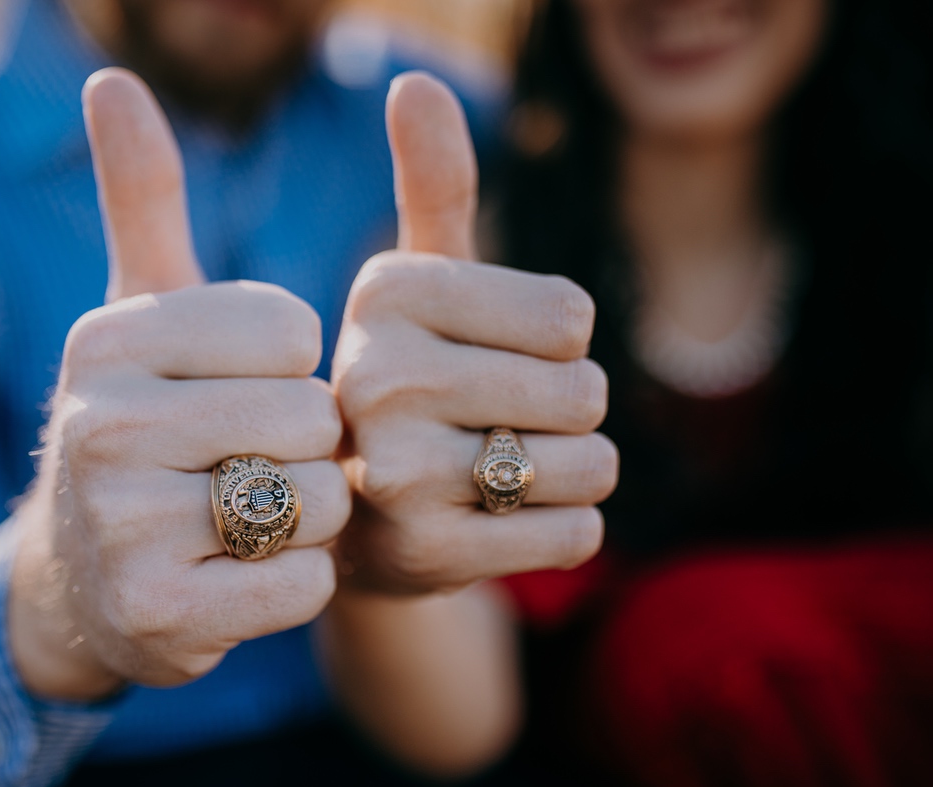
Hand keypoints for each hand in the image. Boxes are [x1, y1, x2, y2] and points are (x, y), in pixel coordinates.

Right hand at [9, 70, 350, 700]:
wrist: (78, 584)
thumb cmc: (137, 431)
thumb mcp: (136, 319)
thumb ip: (141, 201)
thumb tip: (111, 79)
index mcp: (111, 339)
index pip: (294, 333)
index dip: (293, 372)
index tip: (237, 395)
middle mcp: (102, 423)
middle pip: (314, 419)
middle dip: (307, 451)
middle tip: (244, 470)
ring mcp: (122, 526)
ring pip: (319, 501)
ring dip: (308, 518)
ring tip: (242, 523)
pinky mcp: (158, 615)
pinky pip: (306, 583)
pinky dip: (297, 583)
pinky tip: (241, 579)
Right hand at [331, 73, 615, 595]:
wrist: (341, 521)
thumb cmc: (397, 386)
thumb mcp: (409, 290)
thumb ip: (431, 188)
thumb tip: (415, 83)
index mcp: (383, 297)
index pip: (572, 317)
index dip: (555, 342)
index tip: (483, 359)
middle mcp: (376, 379)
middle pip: (586, 392)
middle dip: (565, 413)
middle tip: (494, 426)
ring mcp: (396, 476)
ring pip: (591, 467)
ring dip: (569, 474)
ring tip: (498, 475)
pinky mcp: (425, 557)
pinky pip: (577, 535)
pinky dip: (561, 531)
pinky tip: (498, 525)